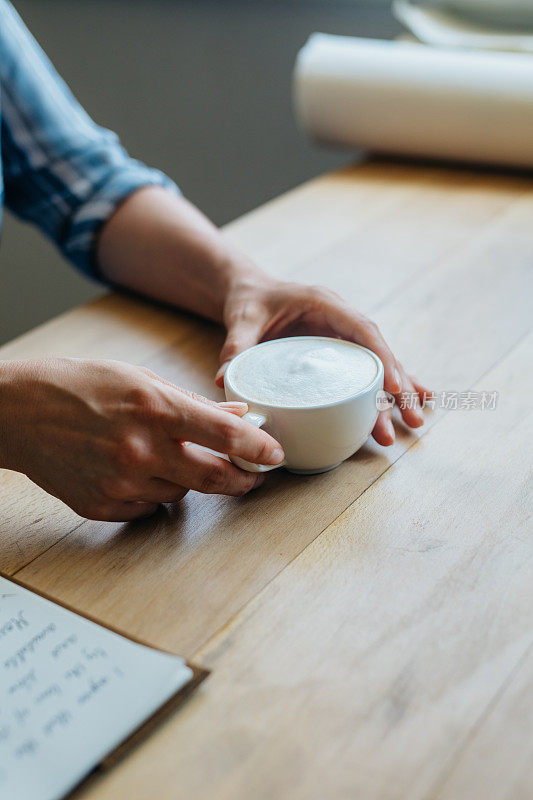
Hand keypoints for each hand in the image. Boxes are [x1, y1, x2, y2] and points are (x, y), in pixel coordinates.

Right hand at [0, 358, 283, 520]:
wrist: (18, 414)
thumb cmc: (77, 385)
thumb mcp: (139, 377)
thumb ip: (192, 403)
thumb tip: (236, 417)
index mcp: (154, 408)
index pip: (224, 436)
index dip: (258, 449)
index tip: (275, 455)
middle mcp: (140, 449)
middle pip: (213, 479)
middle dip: (241, 480)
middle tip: (251, 475)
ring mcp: (120, 482)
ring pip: (181, 494)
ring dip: (189, 480)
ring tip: (169, 456)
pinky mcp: (102, 506)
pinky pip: (148, 507)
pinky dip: (154, 492)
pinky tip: (137, 470)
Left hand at [216, 274, 430, 445]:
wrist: (250, 293)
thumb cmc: (250, 302)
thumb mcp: (242, 318)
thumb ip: (236, 345)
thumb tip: (224, 379)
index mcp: (326, 304)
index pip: (362, 331)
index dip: (381, 358)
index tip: (394, 387)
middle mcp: (342, 320)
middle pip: (379, 354)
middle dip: (399, 387)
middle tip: (411, 419)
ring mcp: (344, 336)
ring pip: (379, 366)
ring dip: (399, 394)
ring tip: (414, 424)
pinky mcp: (340, 351)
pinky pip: (369, 370)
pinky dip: (389, 388)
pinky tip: (409, 405)